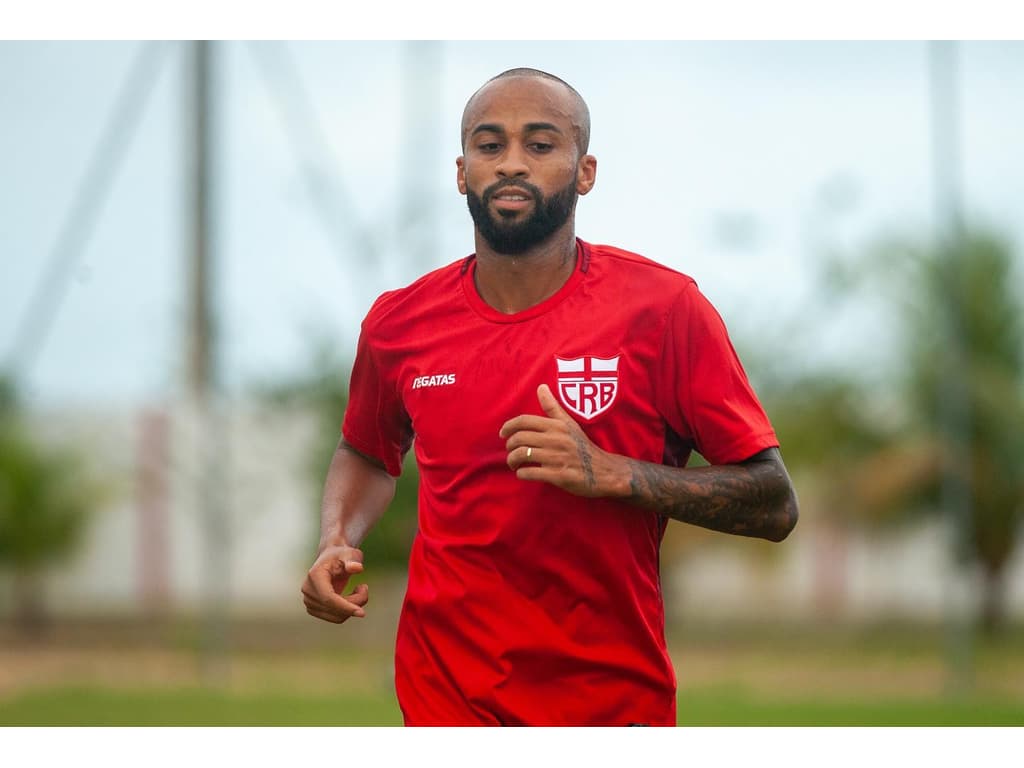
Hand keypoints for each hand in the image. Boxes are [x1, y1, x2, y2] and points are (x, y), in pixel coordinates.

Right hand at [301, 545, 368, 623]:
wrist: (331, 558)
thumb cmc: (342, 555)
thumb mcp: (350, 553)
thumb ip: (353, 560)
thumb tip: (356, 568)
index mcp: (315, 576)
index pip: (328, 598)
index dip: (345, 607)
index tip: (362, 613)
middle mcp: (308, 590)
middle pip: (334, 608)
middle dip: (355, 602)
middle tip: (364, 587)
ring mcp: (308, 601)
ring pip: (337, 616)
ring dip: (352, 607)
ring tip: (358, 590)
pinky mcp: (313, 609)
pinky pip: (335, 618)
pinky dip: (347, 611)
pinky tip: (351, 596)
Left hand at [499, 383, 627, 497]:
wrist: (603, 471)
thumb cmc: (582, 447)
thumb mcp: (569, 424)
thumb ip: (553, 407)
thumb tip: (541, 387)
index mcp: (556, 426)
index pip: (524, 421)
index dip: (509, 426)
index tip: (502, 434)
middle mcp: (556, 439)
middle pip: (520, 438)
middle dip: (509, 446)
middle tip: (510, 452)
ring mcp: (557, 458)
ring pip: (522, 455)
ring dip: (512, 461)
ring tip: (514, 464)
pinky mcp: (559, 475)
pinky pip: (530, 473)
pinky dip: (522, 473)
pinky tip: (523, 473)